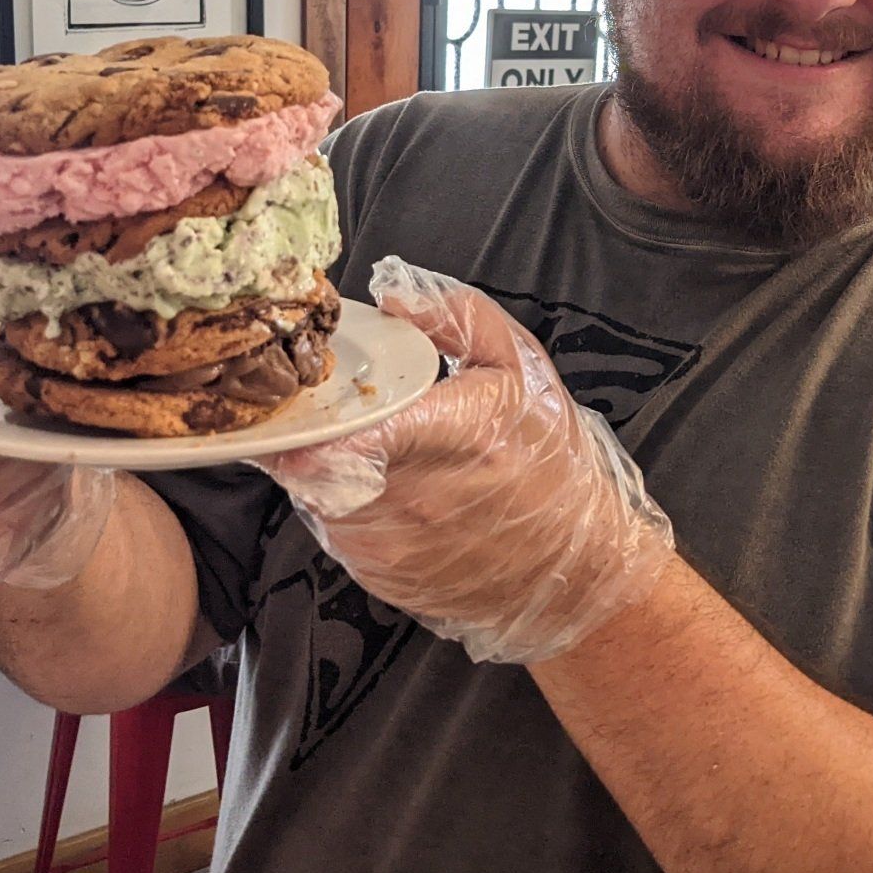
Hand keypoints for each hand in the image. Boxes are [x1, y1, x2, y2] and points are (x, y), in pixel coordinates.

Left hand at [255, 256, 673, 662]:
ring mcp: (390, 543)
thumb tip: (394, 297)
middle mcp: (412, 496)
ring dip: (318, 465)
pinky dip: (339, 502)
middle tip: (311, 409)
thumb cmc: (549, 462)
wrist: (572, 565)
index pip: (346, 428)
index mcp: (450, 432)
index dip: (308, 411)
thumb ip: (458, 319)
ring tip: (354, 446)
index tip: (300, 388)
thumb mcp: (522, 368)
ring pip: (313, 492)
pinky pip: (332, 528)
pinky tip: (377, 488)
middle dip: (302, 430)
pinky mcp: (378, 575)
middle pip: (311, 459)